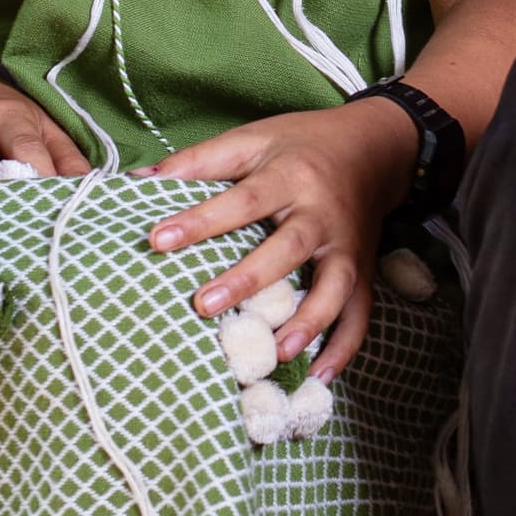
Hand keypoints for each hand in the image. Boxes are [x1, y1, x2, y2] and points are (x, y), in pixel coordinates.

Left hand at [139, 99, 416, 379]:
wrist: (377, 146)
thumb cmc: (302, 144)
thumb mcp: (253, 138)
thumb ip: (200, 161)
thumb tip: (139, 178)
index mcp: (290, 176)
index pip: (242, 200)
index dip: (201, 220)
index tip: (157, 239)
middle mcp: (322, 213)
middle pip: (288, 247)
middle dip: (249, 278)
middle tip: (204, 305)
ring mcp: (346, 246)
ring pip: (334, 286)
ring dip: (308, 321)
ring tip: (276, 353)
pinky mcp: (363, 271)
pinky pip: (360, 313)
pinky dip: (344, 348)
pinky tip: (318, 377)